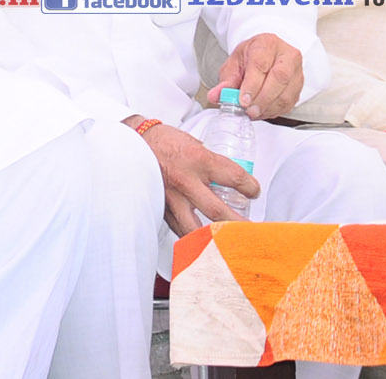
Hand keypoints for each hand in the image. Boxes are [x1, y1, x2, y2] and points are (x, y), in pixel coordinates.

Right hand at [130, 118, 259, 235]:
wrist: (132, 142)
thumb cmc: (162, 140)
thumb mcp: (192, 143)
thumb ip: (209, 162)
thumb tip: (226, 176)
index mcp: (198, 160)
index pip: (233, 177)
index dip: (249, 187)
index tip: (253, 191)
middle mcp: (187, 181)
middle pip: (218, 211)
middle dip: (239, 224)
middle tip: (252, 231)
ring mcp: (172, 197)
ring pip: (196, 229)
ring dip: (214, 239)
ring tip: (229, 244)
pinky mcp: (161, 207)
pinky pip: (178, 227)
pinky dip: (191, 236)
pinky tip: (201, 240)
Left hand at [207, 33, 303, 118]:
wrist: (266, 55)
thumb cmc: (250, 58)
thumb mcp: (234, 64)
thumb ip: (226, 81)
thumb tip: (215, 96)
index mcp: (267, 43)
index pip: (261, 64)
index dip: (252, 85)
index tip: (242, 100)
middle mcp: (286, 55)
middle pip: (279, 78)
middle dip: (262, 99)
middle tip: (249, 110)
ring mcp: (296, 71)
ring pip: (287, 93)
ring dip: (268, 108)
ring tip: (253, 113)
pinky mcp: (299, 86)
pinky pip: (290, 103)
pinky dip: (275, 111)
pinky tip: (262, 112)